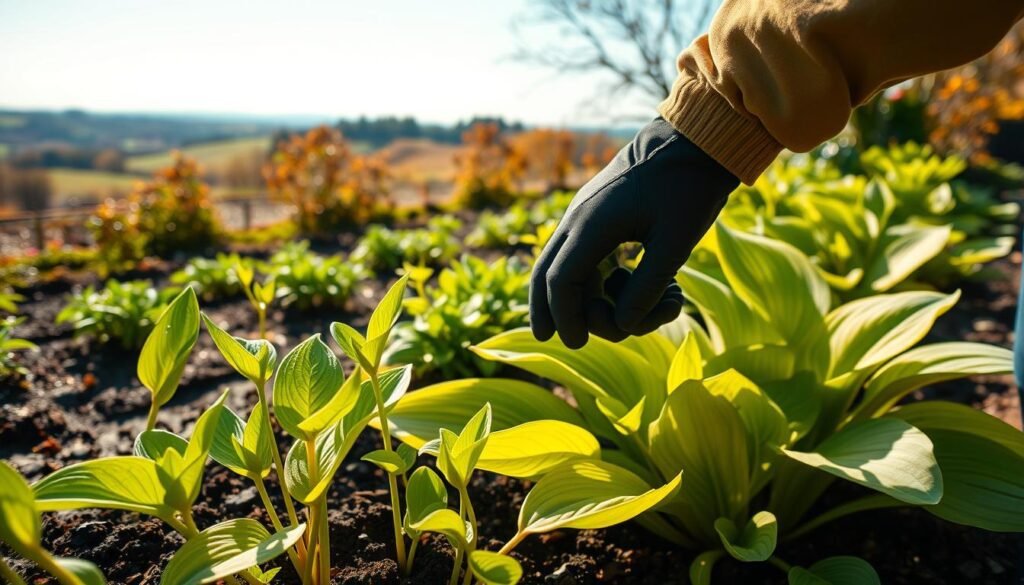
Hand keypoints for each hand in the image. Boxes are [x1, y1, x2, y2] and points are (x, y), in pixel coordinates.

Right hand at [530, 117, 738, 347]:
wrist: (696, 138)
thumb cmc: (690, 186)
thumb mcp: (676, 241)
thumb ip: (647, 287)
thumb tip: (623, 326)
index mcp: (592, 223)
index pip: (560, 280)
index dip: (565, 317)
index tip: (576, 344)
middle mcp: (578, 218)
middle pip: (546, 274)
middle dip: (553, 312)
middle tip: (576, 341)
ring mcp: (586, 215)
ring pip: (566, 267)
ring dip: (594, 297)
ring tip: (650, 303)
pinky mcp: (600, 215)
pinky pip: (585, 256)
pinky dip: (602, 280)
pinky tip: (634, 286)